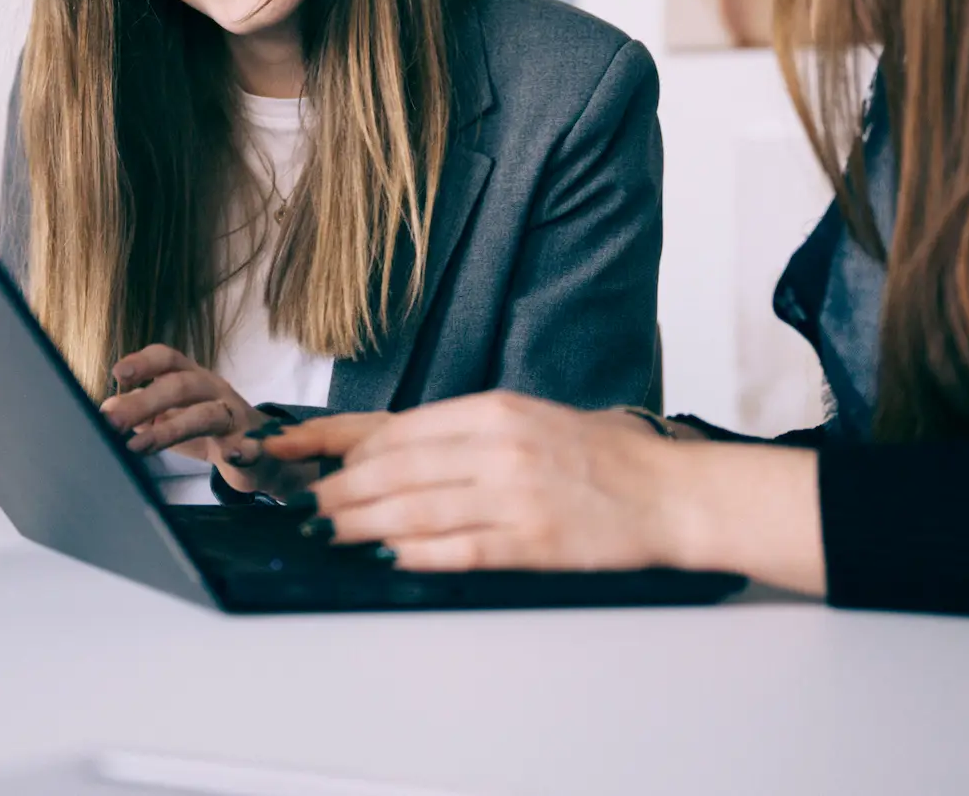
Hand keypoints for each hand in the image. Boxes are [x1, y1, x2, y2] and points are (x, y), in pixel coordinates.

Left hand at [97, 344, 314, 497]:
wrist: (264, 453)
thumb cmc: (210, 430)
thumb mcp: (173, 416)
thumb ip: (143, 413)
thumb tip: (107, 409)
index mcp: (192, 378)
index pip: (167, 358)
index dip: (143, 362)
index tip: (118, 374)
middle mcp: (213, 389)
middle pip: (180, 385)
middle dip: (143, 401)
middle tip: (112, 422)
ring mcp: (235, 416)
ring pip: (206, 415)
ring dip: (170, 430)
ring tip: (139, 447)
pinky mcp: (255, 445)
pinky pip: (252, 446)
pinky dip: (243, 451)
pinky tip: (230, 456)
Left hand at [262, 391, 678, 570]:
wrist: (672, 493)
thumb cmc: (602, 458)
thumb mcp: (529, 420)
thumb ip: (464, 433)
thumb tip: (389, 452)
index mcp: (494, 410)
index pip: (396, 427)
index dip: (338, 445)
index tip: (296, 454)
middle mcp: (499, 446)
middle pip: (394, 469)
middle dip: (338, 491)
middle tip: (302, 507)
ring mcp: (515, 495)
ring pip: (415, 509)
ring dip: (359, 525)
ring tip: (324, 535)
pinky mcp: (534, 542)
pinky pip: (459, 550)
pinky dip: (415, 555)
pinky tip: (383, 559)